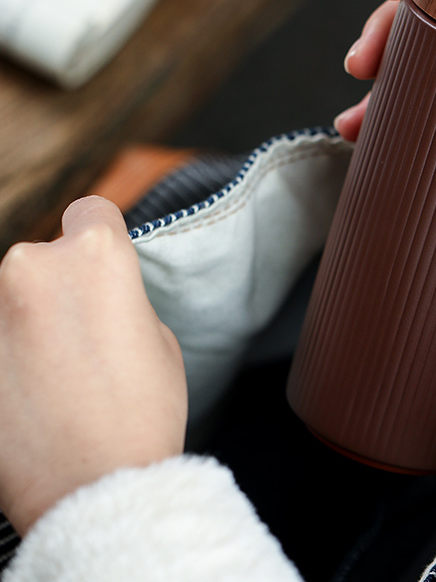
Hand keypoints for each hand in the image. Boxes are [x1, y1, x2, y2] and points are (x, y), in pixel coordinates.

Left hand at [0, 197, 186, 534]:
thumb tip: (95, 295)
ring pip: (14, 298)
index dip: (100, 235)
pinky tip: (29, 390)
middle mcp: (32, 268)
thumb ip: (122, 297)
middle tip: (82, 337)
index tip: (100, 264)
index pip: (91, 210)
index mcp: (96, 255)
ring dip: (29, 321)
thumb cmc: (142, 411)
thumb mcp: (158, 337)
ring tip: (53, 372)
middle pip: (46, 258)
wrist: (94, 488)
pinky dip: (10, 353)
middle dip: (61, 287)